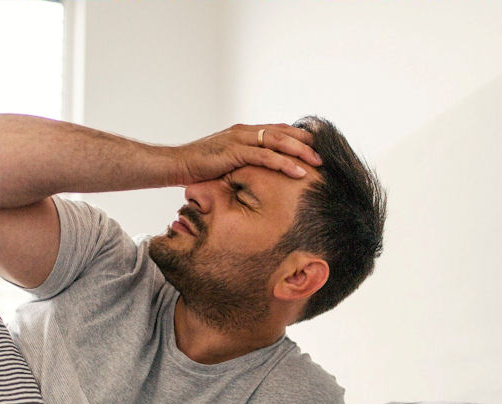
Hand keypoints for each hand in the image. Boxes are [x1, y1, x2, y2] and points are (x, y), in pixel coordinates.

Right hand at [177, 123, 321, 184]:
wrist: (177, 165)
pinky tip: (299, 171)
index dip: (298, 137)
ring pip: (278, 141)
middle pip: (283, 132)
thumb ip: (245, 163)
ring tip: (318, 162)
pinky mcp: (235, 151)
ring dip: (300, 151)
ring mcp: (240, 139)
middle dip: (306, 142)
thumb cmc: (200, 167)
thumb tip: (259, 175)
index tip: (317, 147)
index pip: (277, 130)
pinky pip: (265, 156)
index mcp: (244, 132)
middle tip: (325, 155)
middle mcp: (244, 131)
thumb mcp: (228, 163)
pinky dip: (284, 163)